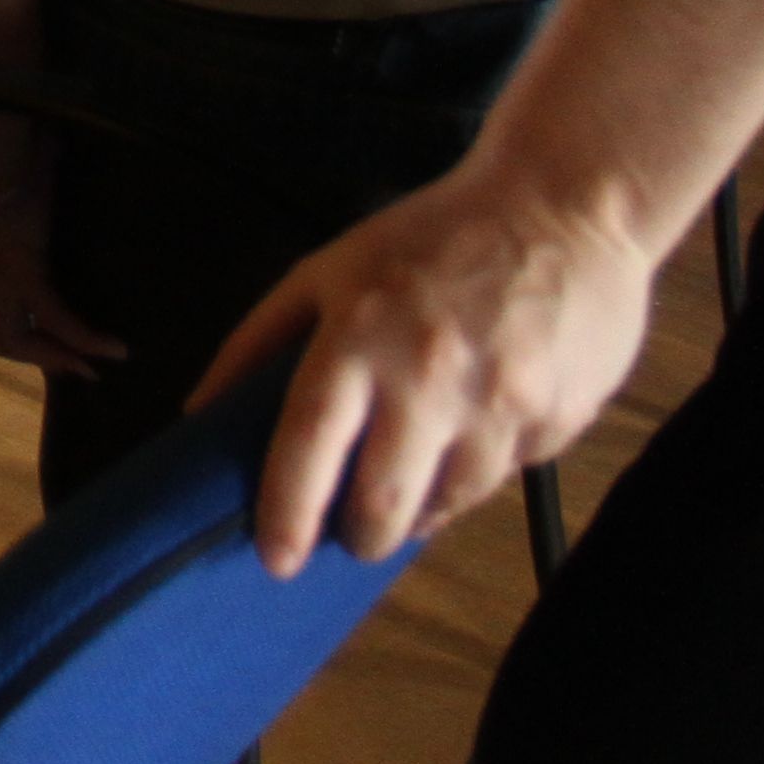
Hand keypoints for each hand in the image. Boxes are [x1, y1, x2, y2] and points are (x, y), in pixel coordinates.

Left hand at [0, 164, 129, 384]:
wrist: (4, 143)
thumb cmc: (18, 158)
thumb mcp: (32, 198)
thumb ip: (42, 208)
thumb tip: (69, 185)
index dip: (24, 344)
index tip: (66, 356)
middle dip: (39, 358)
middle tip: (84, 369)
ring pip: (12, 338)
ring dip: (56, 356)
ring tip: (97, 364)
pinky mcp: (20, 266)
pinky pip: (51, 316)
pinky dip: (83, 337)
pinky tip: (113, 347)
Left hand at [198, 159, 659, 574]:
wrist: (563, 204)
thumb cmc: (429, 236)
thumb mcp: (328, 269)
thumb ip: (259, 340)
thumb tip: (200, 413)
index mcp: (358, 334)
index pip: (308, 442)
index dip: (286, 510)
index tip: (274, 559)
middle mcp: (427, 376)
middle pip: (382, 502)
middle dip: (359, 536)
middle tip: (351, 536)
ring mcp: (498, 403)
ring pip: (448, 502)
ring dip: (423, 508)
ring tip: (412, 483)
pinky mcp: (557, 419)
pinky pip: (507, 475)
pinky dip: (481, 469)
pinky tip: (476, 432)